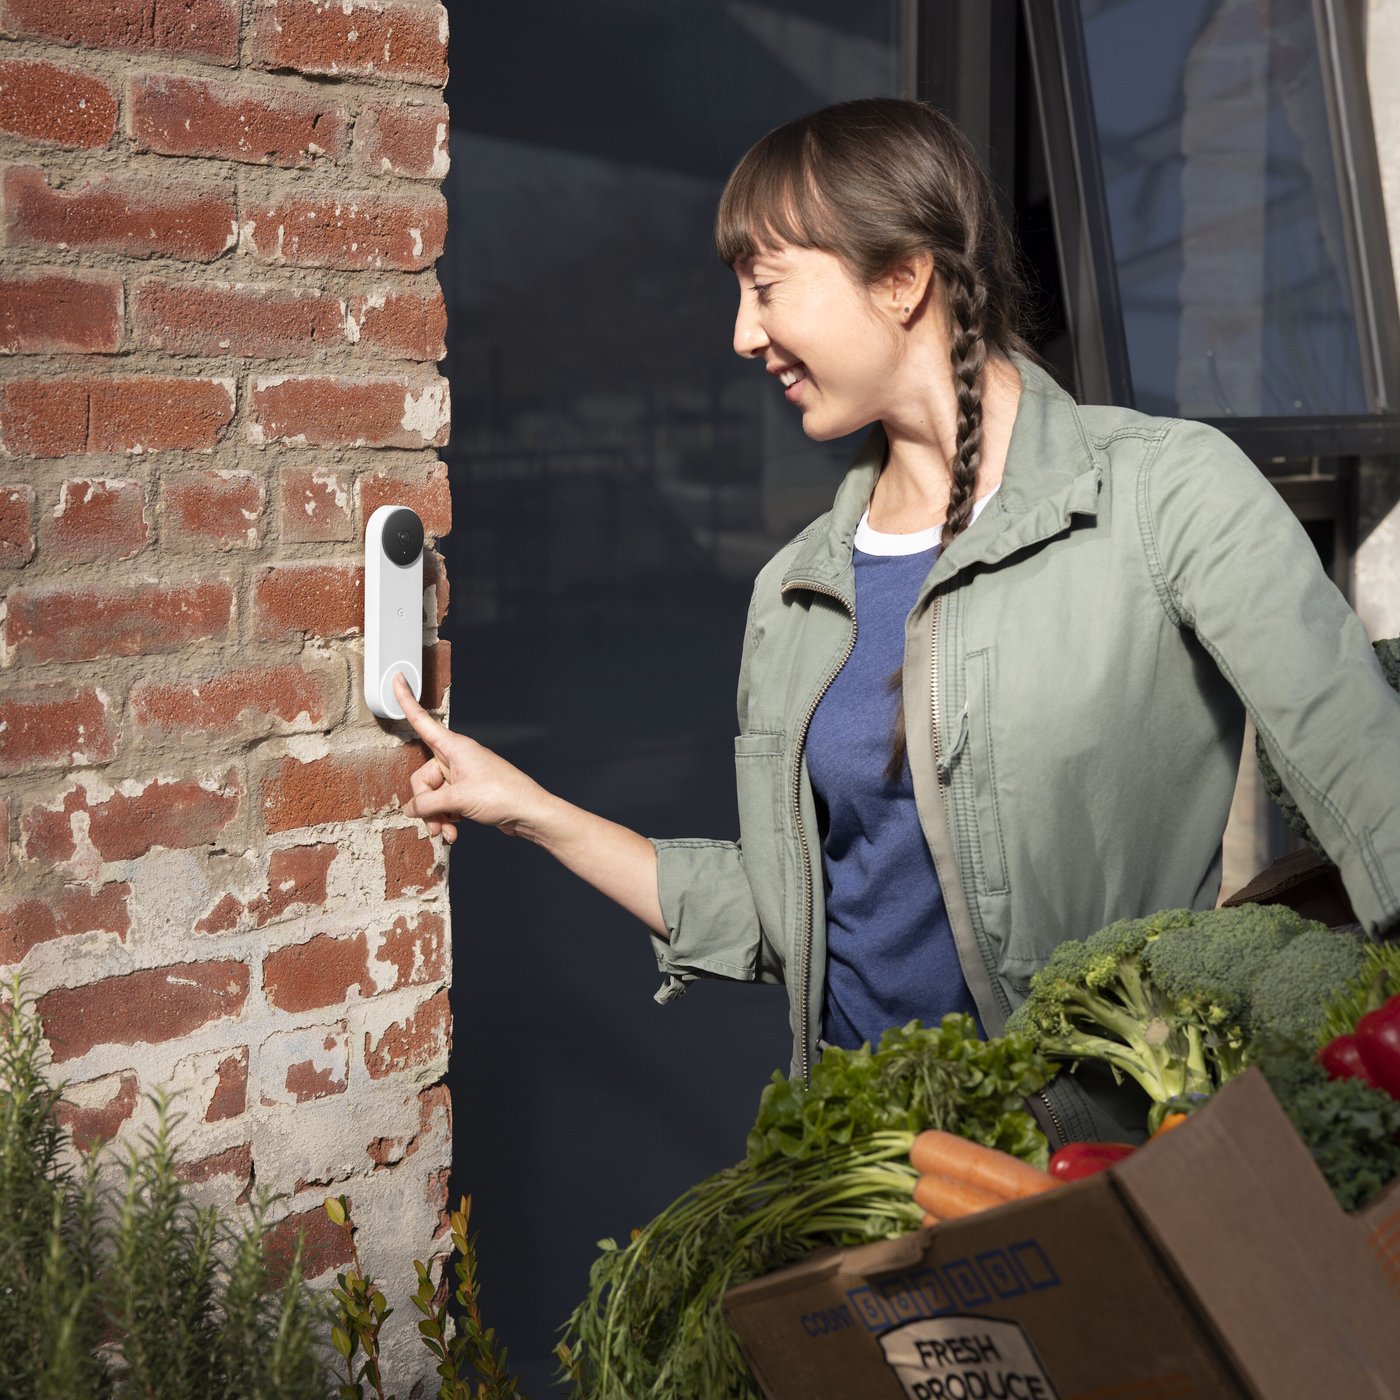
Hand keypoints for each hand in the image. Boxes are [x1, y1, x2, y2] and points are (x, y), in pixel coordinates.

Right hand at [392, 672, 550, 844]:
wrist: (528, 813)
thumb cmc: (502, 795)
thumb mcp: (458, 798)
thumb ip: (428, 803)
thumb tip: (411, 809)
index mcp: (454, 747)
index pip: (422, 721)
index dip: (406, 700)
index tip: (398, 678)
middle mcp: (456, 758)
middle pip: (423, 777)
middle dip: (425, 803)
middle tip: (433, 822)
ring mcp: (462, 775)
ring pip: (433, 795)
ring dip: (435, 816)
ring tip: (443, 833)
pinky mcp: (468, 792)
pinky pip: (445, 804)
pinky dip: (445, 819)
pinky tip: (452, 833)